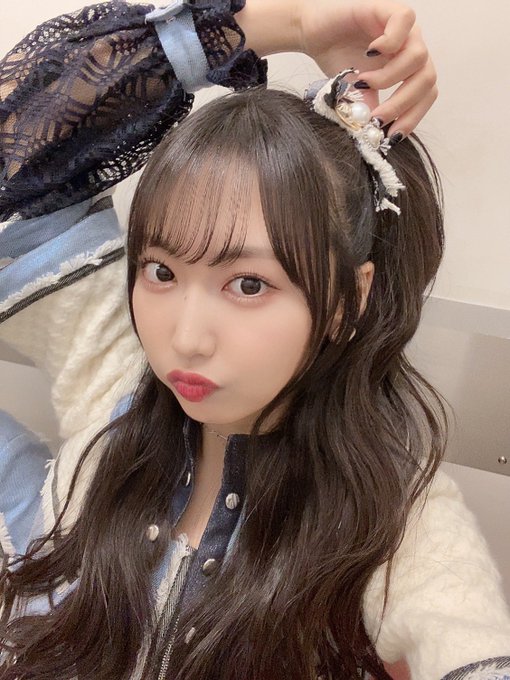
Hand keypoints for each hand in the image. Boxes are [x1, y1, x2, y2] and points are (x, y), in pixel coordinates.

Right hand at [298, 0, 437, 139]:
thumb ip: (369, 110)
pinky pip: (405, 21)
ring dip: (391, 78)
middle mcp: (410, 48)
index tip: (391, 135)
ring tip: (364, 82)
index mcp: (408, 69)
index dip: (412, 117)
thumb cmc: (336, 61)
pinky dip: (390, 43)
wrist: (312, 34)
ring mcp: (403, 29)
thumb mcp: (355, 95)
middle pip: (427, 79)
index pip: (426, 95)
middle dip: (402, 104)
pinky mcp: (388, 9)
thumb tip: (376, 136)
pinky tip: (369, 54)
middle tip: (377, 117)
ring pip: (419, 56)